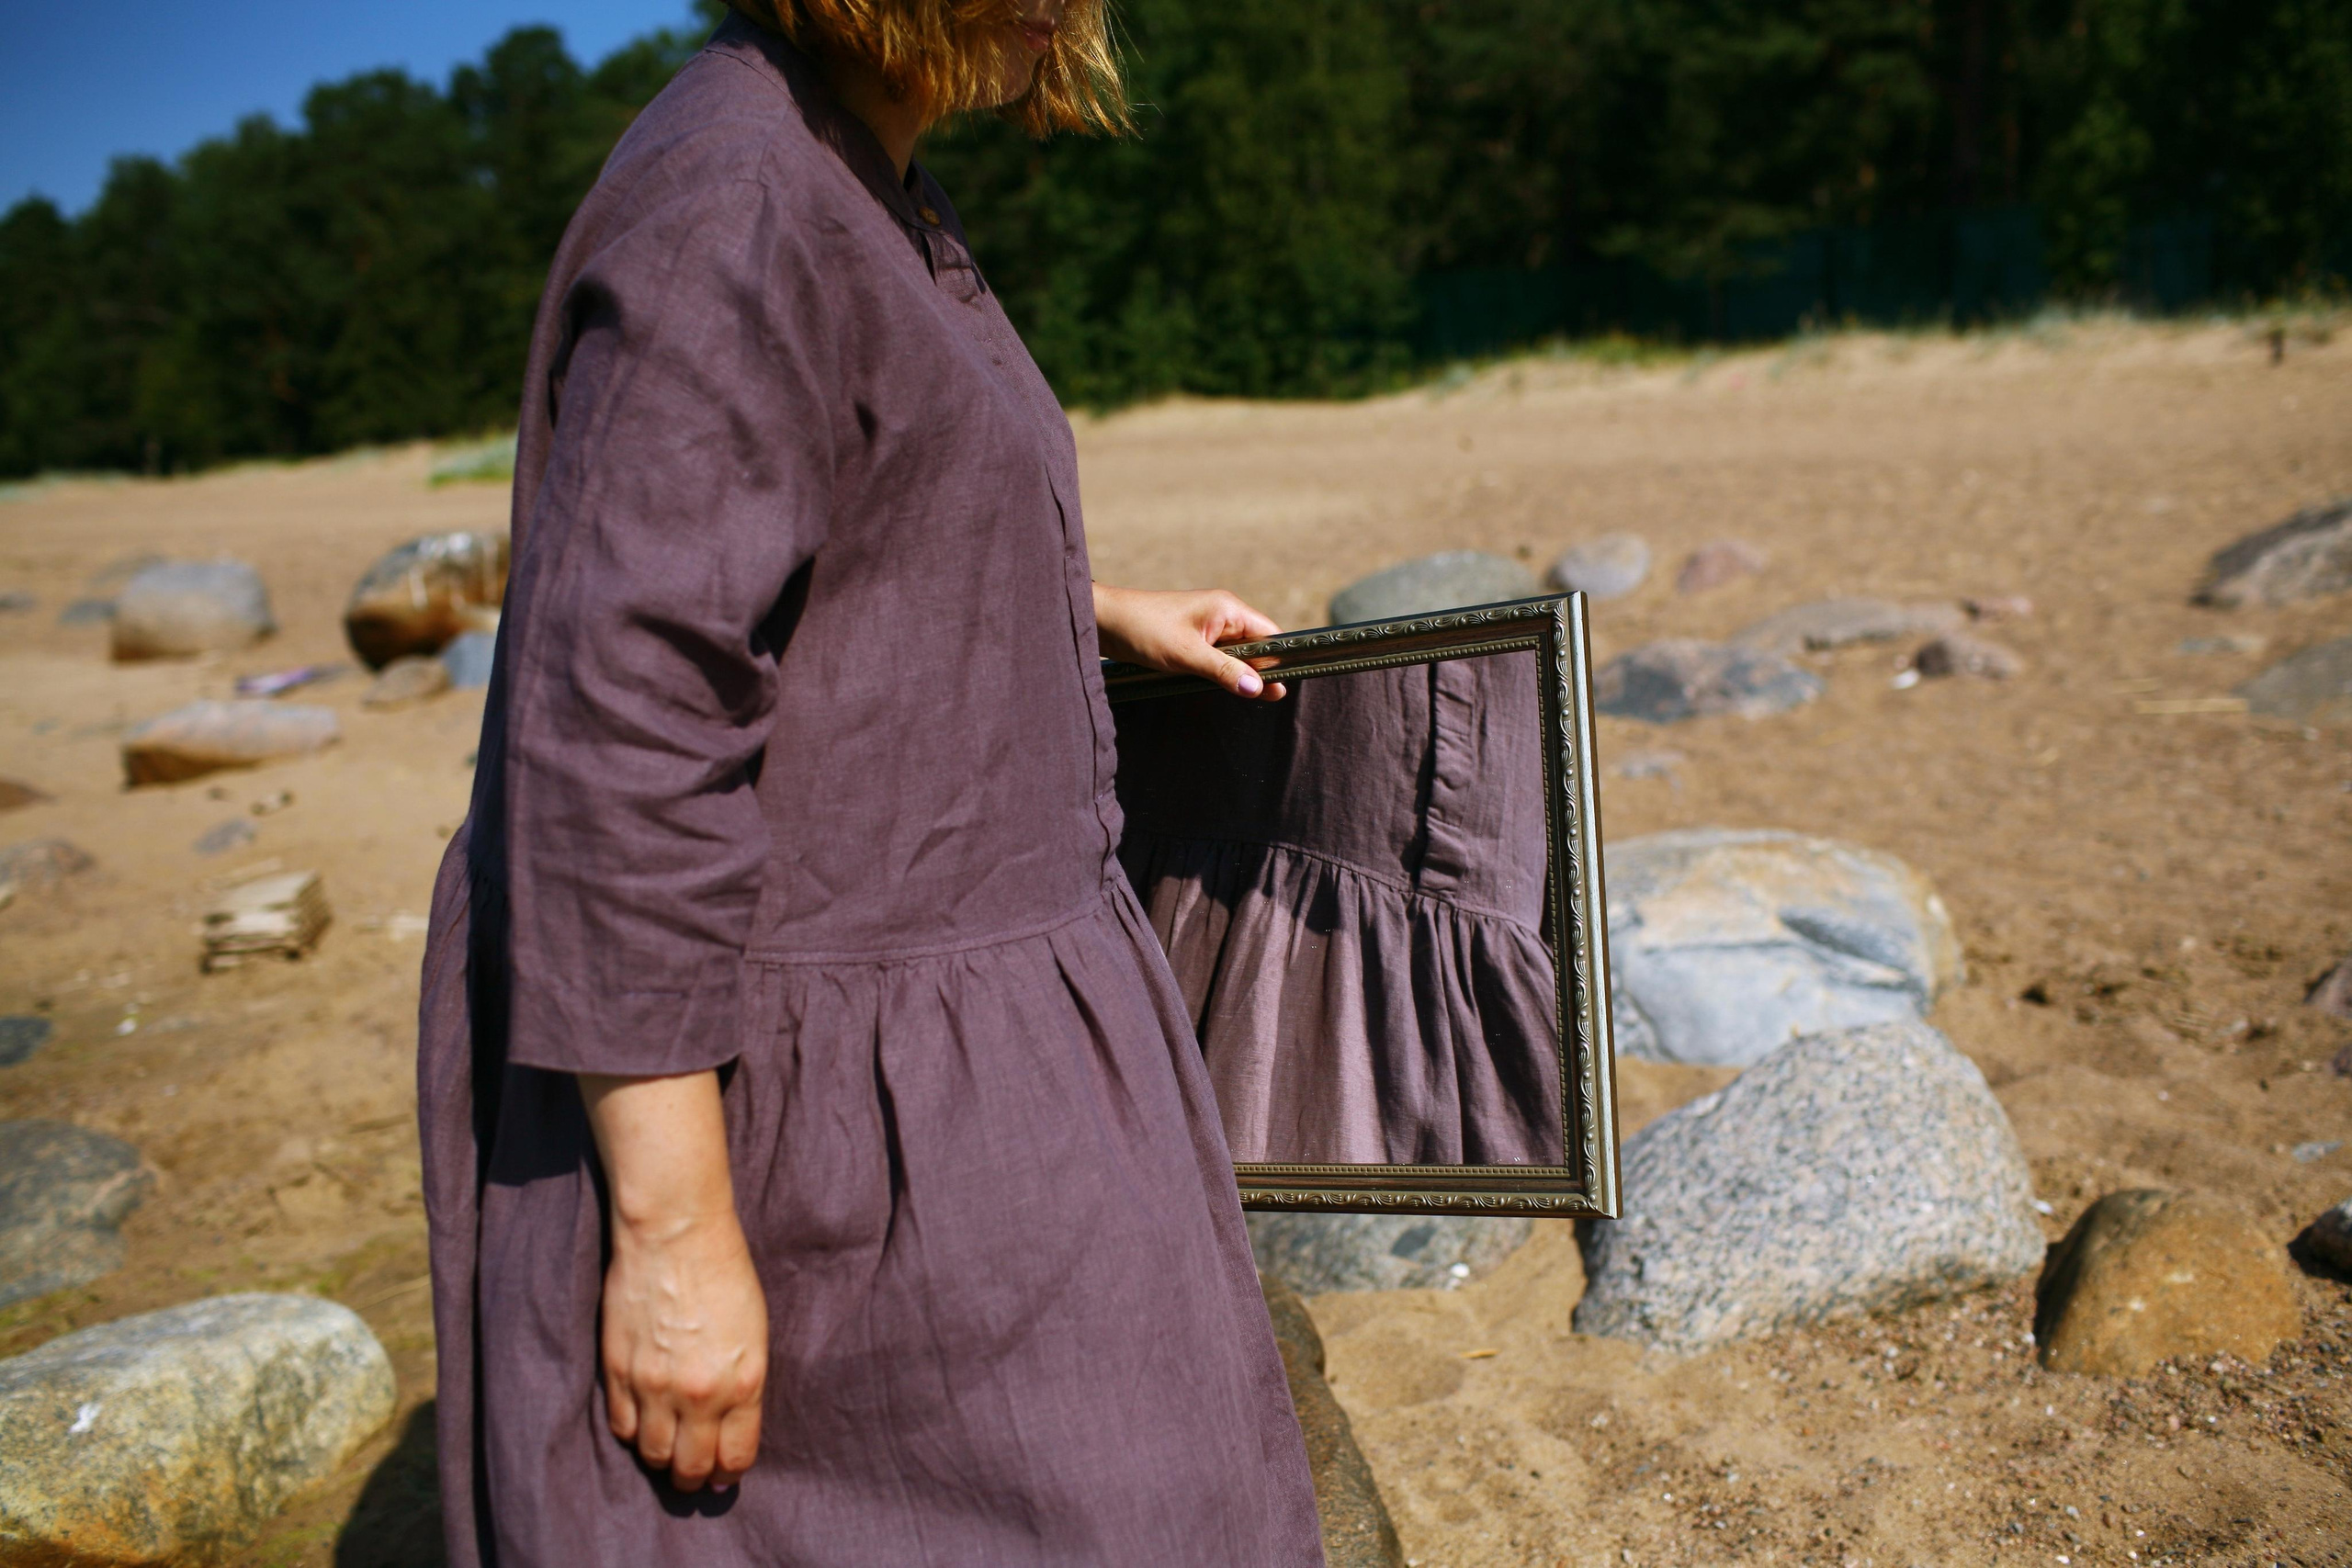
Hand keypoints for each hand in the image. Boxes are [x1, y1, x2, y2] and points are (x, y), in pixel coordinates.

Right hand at [599, 1210, 768, 1491]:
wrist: (676, 1233)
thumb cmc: (724, 1273)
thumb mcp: (754, 1334)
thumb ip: (743, 1386)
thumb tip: (730, 1429)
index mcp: (742, 1384)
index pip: (735, 1456)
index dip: (728, 1473)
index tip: (723, 1474)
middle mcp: (698, 1394)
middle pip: (691, 1466)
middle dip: (695, 1477)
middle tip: (694, 1474)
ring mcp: (653, 1385)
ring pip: (653, 1454)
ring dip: (662, 1459)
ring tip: (667, 1451)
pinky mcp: (618, 1370)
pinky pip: (621, 1426)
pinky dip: (632, 1433)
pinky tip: (642, 1423)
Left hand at [1093, 584, 1287, 699]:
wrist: (1103, 622)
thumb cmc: (1143, 630)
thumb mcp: (1186, 655)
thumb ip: (1224, 671)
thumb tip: (1259, 688)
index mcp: (1228, 608)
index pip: (1270, 634)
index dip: (1279, 659)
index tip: (1285, 686)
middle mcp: (1223, 614)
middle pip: (1256, 646)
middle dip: (1261, 671)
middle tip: (1270, 701)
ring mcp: (1208, 627)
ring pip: (1237, 654)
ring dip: (1240, 674)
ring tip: (1252, 699)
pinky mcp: (1193, 640)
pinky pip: (1218, 658)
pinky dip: (1223, 673)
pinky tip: (1225, 689)